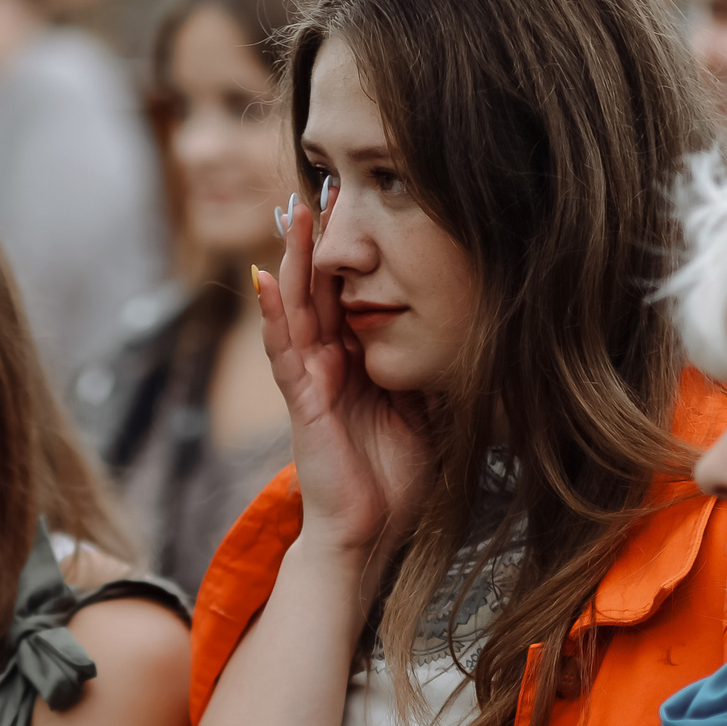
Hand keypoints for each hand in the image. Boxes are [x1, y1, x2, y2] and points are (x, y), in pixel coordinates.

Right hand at [254, 196, 430, 568]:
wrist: (369, 538)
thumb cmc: (394, 485)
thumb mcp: (425, 414)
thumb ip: (425, 374)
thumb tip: (461, 340)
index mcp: (355, 366)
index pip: (347, 297)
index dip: (350, 254)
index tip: (358, 207)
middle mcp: (328, 366)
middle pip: (317, 291)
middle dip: (318, 240)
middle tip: (322, 187)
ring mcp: (310, 383)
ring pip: (295, 309)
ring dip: (292, 259)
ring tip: (293, 212)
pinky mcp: (301, 403)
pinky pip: (283, 352)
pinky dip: (272, 315)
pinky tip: (265, 279)